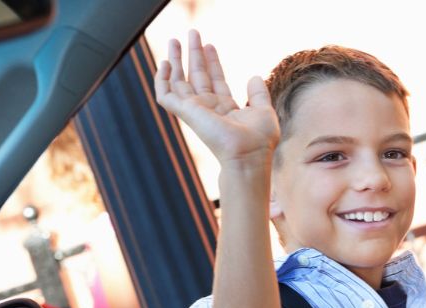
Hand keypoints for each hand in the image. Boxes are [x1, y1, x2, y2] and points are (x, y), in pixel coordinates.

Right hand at [154, 30, 279, 164]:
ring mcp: (196, 111)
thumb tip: (254, 76)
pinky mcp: (185, 113)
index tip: (210, 45)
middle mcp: (209, 109)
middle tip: (192, 33)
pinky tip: (165, 63)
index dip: (212, 62)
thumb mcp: (263, 111)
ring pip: (179, 82)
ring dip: (176, 60)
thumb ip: (258, 94)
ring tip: (175, 39)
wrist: (248, 155)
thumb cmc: (259, 141)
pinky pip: (165, 95)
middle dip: (193, 54)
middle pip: (197, 76)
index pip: (215, 80)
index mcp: (226, 109)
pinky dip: (161, 80)